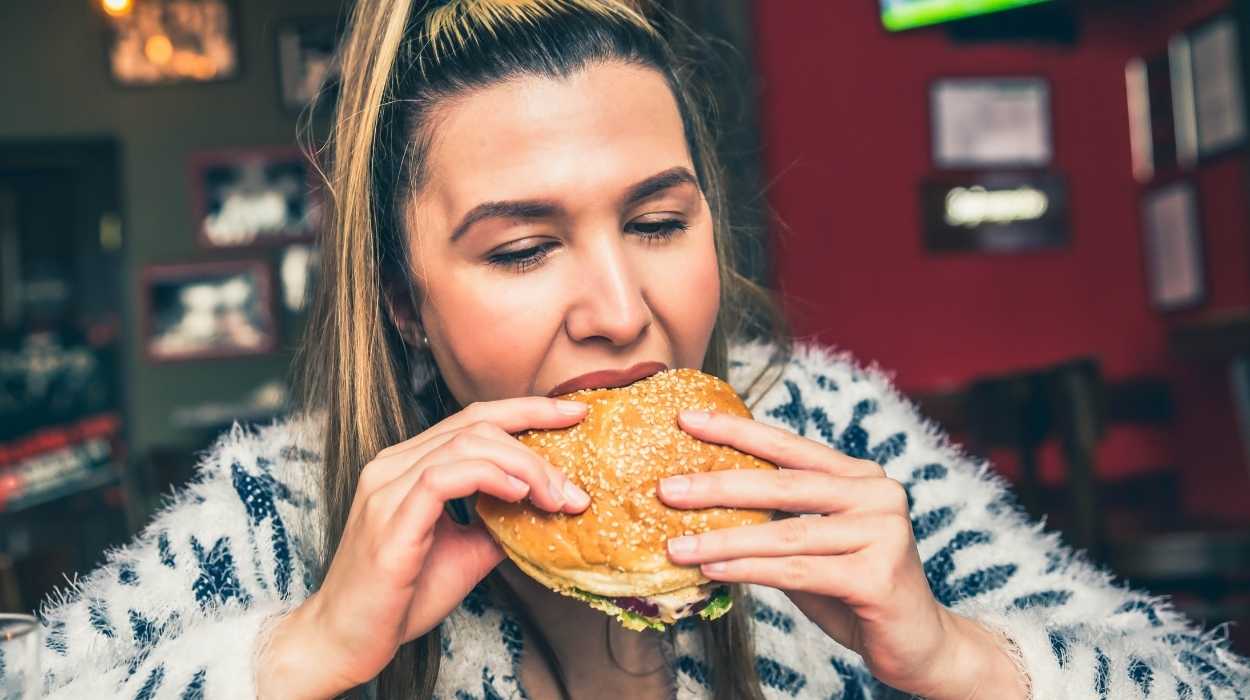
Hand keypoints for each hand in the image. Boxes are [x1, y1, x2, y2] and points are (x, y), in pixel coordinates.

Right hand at [259, 397, 590, 698]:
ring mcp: (387, 488)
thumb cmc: (402, 597)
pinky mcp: (389, 520)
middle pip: (477, 423)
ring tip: (556, 498)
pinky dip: (491, 477)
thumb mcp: (466, 552)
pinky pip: (444, 477)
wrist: (344, 640)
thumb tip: (549, 506)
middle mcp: (393, 464)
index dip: (528, 409)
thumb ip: (499, 522)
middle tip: (575, 486)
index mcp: (408, 464)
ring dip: (525, 466)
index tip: (576, 413)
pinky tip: (520, 495)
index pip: (474, 418)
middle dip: (538, 441)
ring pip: (467, 444)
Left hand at [658, 410, 1027, 699]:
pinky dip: (749, 570)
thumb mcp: (812, 543)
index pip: (788, 446)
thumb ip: (776, 518)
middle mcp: (876, 493)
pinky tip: (713, 570)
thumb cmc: (854, 589)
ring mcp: (883, 532)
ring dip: (723, 538)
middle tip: (666, 489)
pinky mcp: (878, 575)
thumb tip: (702, 501)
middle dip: (717, 485)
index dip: (736, 431)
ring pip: (784, 533)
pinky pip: (798, 571)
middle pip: (782, 484)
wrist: (918, 644)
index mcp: (859, 475)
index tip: (687, 419)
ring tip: (676, 546)